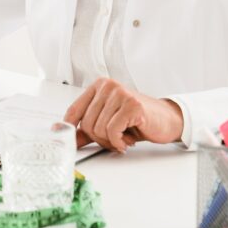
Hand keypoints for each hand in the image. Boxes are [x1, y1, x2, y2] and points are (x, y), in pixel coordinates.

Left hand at [63, 78, 183, 152]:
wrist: (165, 120)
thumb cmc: (136, 120)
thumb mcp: (107, 123)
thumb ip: (85, 129)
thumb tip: (62, 133)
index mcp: (99, 86)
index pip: (74, 109)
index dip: (68, 128)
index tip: (66, 141)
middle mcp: (108, 86)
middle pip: (87, 123)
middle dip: (99, 139)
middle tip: (113, 140)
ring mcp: (120, 93)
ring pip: (99, 128)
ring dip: (111, 141)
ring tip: (123, 137)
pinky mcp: (132, 105)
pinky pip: (113, 131)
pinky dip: (118, 142)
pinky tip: (127, 140)